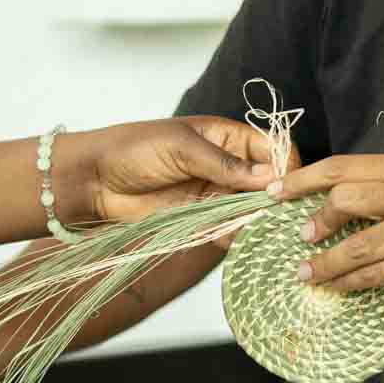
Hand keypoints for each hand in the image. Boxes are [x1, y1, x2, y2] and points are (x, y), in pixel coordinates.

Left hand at [58, 116, 278, 225]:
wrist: (94, 180)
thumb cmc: (133, 149)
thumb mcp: (181, 148)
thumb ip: (224, 165)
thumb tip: (268, 177)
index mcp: (226, 137)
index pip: (271, 147)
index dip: (285, 164)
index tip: (290, 185)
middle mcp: (226, 165)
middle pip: (266, 182)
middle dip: (277, 198)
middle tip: (287, 216)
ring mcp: (215, 194)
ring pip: (251, 209)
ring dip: (261, 221)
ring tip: (271, 235)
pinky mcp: (201, 219)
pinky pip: (229, 230)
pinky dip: (240, 238)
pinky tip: (247, 245)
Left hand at [269, 154, 383, 303]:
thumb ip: (367, 191)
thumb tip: (308, 201)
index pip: (341, 168)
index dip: (303, 180)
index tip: (275, 193)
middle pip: (345, 201)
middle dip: (317, 221)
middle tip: (303, 237)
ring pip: (355, 247)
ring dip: (324, 263)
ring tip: (307, 272)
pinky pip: (371, 274)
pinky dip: (347, 282)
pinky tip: (334, 285)